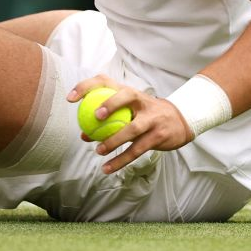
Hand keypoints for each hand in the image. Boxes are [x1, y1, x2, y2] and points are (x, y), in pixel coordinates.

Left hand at [68, 75, 193, 174]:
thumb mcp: (130, 112)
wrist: (181, 121)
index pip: (106, 81)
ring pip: (132, 128)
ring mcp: (152, 118)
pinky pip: (137, 150)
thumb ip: (108, 120)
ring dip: (113, 140)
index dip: (87, 86)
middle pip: (126, 96)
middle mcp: (142, 101)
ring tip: (98, 151)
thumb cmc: (147, 115)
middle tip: (94, 117)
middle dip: (110, 103)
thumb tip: (83, 134)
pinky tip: (107, 168)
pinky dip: (121, 160)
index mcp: (130, 92)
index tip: (70, 98)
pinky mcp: (158, 135)